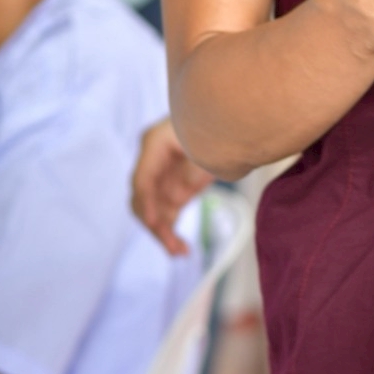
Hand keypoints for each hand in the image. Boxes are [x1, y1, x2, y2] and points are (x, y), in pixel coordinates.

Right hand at [131, 117, 213, 256]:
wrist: (231, 121)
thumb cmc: (219, 125)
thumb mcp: (210, 144)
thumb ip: (194, 167)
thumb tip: (179, 195)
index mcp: (154, 143)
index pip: (142, 178)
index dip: (146, 202)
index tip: (154, 223)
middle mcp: (152, 162)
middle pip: (143, 199)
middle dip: (155, 224)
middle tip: (173, 246)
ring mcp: (161, 177)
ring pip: (152, 211)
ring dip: (163, 233)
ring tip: (180, 252)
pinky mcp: (172, 190)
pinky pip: (166, 215)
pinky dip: (171, 232)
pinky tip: (181, 249)